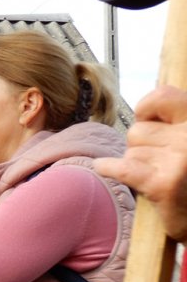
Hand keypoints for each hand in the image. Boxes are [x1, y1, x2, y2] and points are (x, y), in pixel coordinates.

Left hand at [94, 85, 186, 241]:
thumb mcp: (186, 141)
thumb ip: (173, 123)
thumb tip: (142, 111)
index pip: (163, 96)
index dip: (147, 107)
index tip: (145, 119)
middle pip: (138, 131)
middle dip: (139, 146)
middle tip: (155, 162)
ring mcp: (180, 160)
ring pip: (131, 151)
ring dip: (136, 163)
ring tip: (154, 176)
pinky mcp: (164, 185)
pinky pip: (122, 168)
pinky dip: (108, 168)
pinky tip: (103, 167)